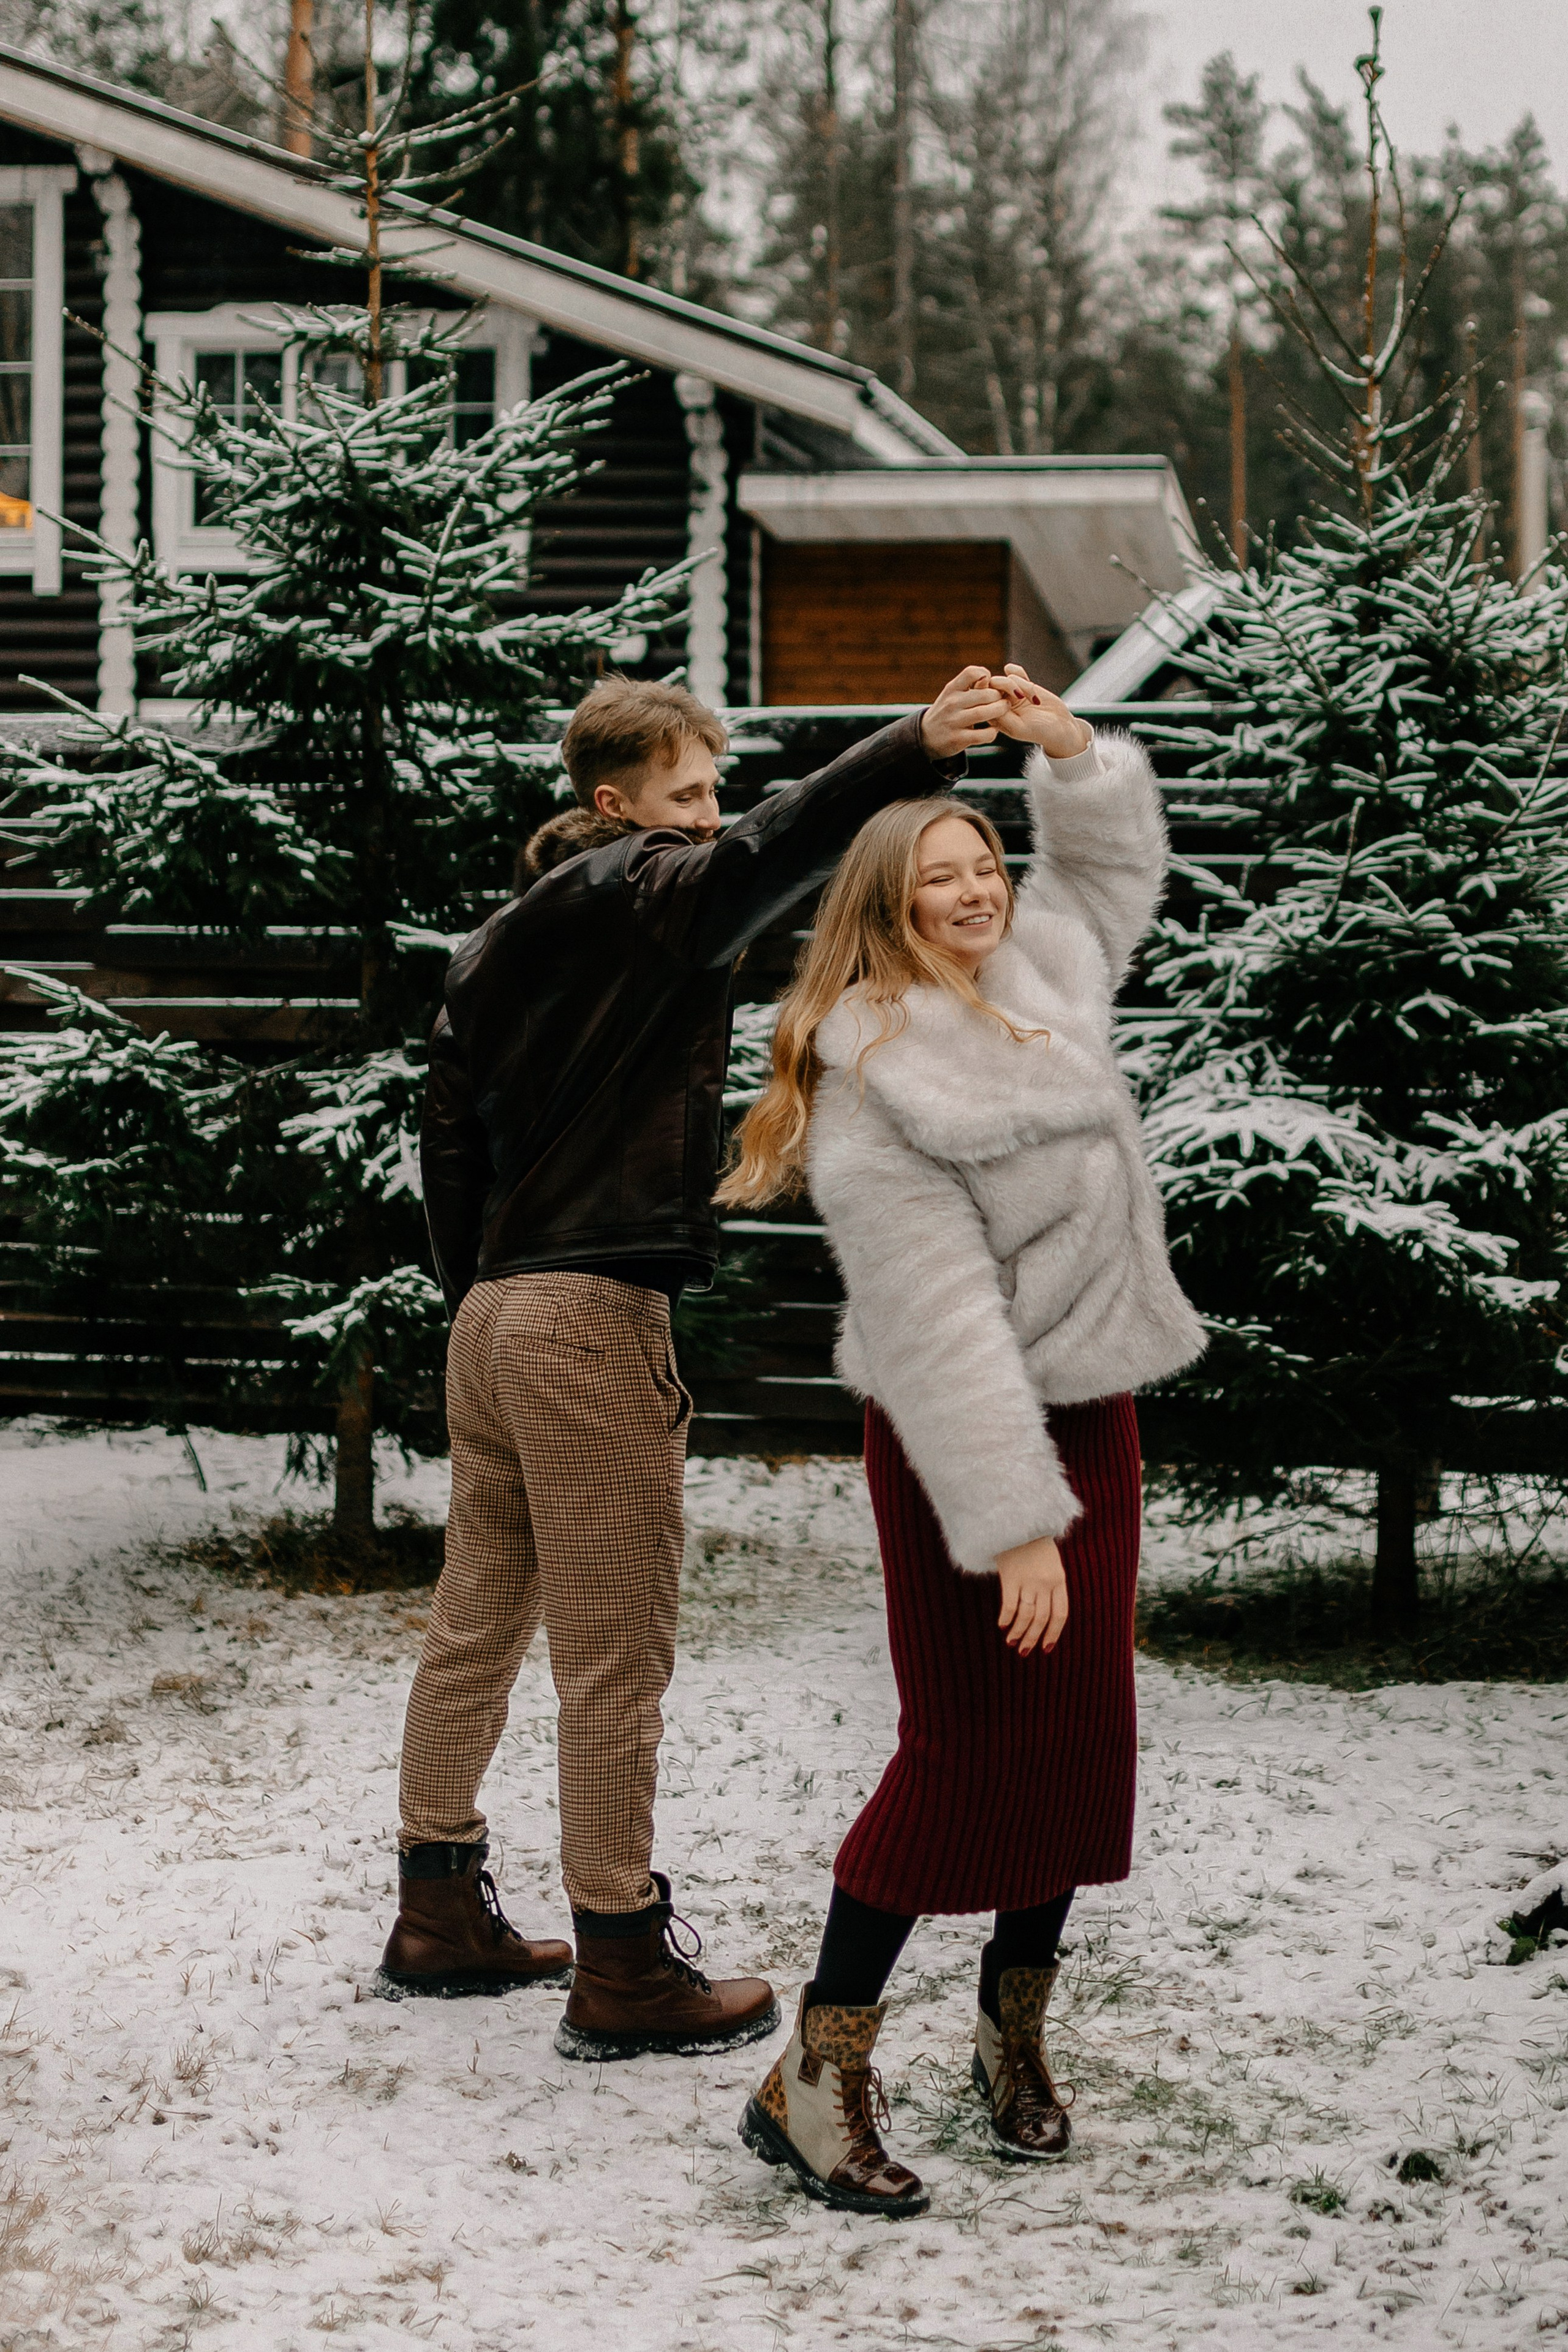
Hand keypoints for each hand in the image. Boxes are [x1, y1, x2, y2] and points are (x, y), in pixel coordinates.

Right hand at [919, 664, 1011, 760]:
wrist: (926, 736)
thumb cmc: (948, 711)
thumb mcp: (954, 695)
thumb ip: (971, 687)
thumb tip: (989, 678)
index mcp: (952, 689)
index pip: (971, 672)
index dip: (986, 675)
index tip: (991, 684)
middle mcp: (951, 703)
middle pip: (984, 694)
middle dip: (999, 696)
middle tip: (1005, 700)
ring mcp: (954, 721)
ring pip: (984, 713)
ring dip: (999, 712)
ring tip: (1004, 711)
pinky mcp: (958, 739)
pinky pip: (982, 735)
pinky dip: (992, 732)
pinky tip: (994, 730)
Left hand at [991, 665, 1093, 758]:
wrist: (1061, 726)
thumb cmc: (1040, 731)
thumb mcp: (1018, 727)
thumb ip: (1001, 715)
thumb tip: (989, 698)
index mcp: (994, 717)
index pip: (981, 700)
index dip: (988, 693)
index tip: (1004, 697)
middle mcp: (1000, 704)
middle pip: (992, 684)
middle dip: (1007, 686)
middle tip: (1021, 696)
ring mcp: (1010, 694)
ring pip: (1006, 677)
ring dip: (1022, 684)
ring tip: (1034, 699)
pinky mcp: (1022, 685)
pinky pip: (1013, 671)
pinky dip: (1020, 672)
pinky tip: (1028, 681)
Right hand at [995, 1534, 1067, 1657]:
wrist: (1019, 1522)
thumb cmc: (1034, 1544)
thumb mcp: (1051, 1563)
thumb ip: (1051, 1586)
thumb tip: (1045, 1615)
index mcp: (1059, 1580)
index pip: (1060, 1614)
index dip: (1053, 1633)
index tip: (1046, 1648)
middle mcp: (1046, 1583)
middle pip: (1042, 1619)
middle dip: (1033, 1638)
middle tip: (1024, 1651)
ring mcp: (1028, 1580)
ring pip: (1026, 1616)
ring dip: (1019, 1632)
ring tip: (1012, 1642)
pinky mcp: (1010, 1577)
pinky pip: (1010, 1604)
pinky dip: (1006, 1617)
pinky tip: (1002, 1625)